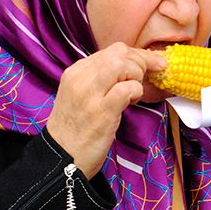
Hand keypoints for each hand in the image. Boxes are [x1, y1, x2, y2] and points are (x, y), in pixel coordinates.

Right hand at [46, 43, 163, 177]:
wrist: (61, 158)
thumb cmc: (76, 129)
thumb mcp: (81, 96)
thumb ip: (100, 80)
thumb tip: (131, 68)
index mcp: (75, 72)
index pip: (111, 51)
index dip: (135, 55)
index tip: (149, 63)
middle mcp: (80, 78)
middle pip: (119, 53)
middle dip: (141, 61)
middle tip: (149, 76)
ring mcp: (89, 94)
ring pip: (123, 65)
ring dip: (138, 75)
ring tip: (135, 93)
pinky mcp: (101, 112)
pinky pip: (127, 89)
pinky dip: (136, 92)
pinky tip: (132, 103)